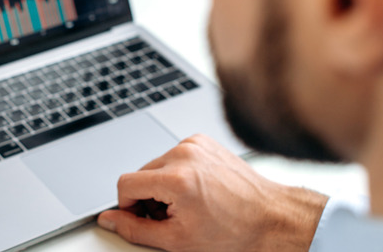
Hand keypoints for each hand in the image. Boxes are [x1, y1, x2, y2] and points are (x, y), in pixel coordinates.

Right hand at [97, 134, 327, 251]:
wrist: (273, 218)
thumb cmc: (235, 232)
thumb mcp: (177, 240)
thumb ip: (135, 229)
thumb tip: (110, 219)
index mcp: (176, 178)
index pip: (125, 183)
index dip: (128, 206)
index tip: (142, 218)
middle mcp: (184, 154)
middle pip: (140, 173)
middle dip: (148, 197)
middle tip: (172, 217)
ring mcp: (194, 144)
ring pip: (156, 164)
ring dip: (163, 185)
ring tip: (188, 204)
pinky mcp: (203, 140)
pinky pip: (174, 156)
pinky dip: (178, 173)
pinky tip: (196, 190)